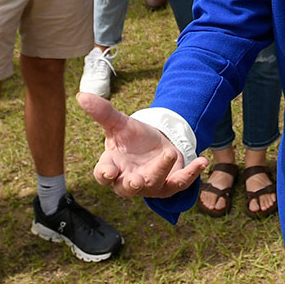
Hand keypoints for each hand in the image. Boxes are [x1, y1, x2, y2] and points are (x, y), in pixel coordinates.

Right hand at [79, 92, 207, 197]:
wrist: (157, 143)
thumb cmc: (133, 138)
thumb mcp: (119, 123)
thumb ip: (103, 112)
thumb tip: (82, 95)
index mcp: (113, 167)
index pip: (103, 175)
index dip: (105, 175)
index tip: (108, 171)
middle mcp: (129, 180)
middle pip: (127, 188)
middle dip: (133, 184)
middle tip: (137, 180)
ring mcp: (151, 185)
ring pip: (155, 184)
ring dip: (162, 170)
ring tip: (170, 153)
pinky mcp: (171, 185)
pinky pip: (181, 183)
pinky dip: (191, 174)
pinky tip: (202, 161)